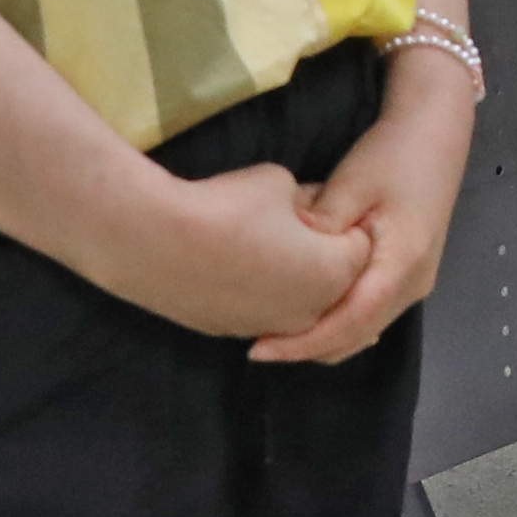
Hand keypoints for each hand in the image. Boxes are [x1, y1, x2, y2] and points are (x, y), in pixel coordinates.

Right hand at [92, 154, 376, 341]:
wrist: (156, 242)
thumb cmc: (228, 206)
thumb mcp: (282, 183)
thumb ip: (309, 199)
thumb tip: (311, 208)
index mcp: (335, 272)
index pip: (360, 243)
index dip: (340, 217)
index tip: (318, 201)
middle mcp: (312, 311)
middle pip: (333, 278)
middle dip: (322, 252)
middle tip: (290, 222)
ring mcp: (272, 327)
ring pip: (297, 299)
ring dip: (289, 276)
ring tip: (258, 242)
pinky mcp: (234, 333)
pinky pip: (261, 310)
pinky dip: (256, 290)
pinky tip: (231, 264)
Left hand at [259, 56, 473, 363]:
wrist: (435, 135)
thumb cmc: (395, 154)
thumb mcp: (354, 181)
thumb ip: (324, 221)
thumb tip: (287, 253)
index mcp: (403, 264)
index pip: (352, 321)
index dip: (306, 342)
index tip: (261, 349)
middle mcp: (414, 284)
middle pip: (359, 335)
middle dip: (309, 348)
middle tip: (257, 347)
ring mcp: (415, 283)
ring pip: (365, 330)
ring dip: (323, 338)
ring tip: (276, 335)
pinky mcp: (407, 276)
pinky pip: (370, 314)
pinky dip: (338, 324)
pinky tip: (306, 314)